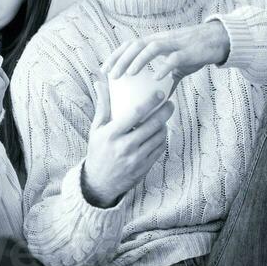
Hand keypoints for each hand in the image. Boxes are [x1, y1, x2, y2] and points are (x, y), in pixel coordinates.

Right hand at [80, 64, 175, 208]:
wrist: (99, 182)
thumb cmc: (98, 151)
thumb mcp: (97, 129)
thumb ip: (102, 106)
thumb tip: (100, 83)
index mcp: (112, 134)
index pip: (136, 114)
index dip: (151, 102)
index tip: (160, 93)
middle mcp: (125, 146)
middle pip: (152, 125)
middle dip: (165, 112)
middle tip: (170, 103)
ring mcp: (136, 158)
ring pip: (159, 137)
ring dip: (164, 125)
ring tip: (164, 118)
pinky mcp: (144, 167)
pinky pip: (159, 149)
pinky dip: (162, 138)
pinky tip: (160, 133)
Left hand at [104, 22, 230, 86]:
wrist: (219, 40)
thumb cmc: (196, 52)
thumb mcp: (178, 65)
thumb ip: (167, 77)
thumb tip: (159, 97)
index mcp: (156, 42)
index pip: (130, 46)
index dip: (115, 56)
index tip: (104, 70)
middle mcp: (162, 40)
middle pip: (136, 45)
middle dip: (122, 59)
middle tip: (111, 75)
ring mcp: (175, 44)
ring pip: (151, 48)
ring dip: (138, 60)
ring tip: (129, 74)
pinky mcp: (188, 51)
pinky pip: (174, 58)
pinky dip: (164, 67)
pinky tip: (157, 78)